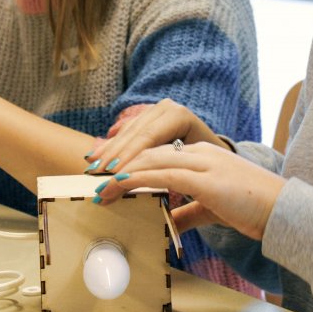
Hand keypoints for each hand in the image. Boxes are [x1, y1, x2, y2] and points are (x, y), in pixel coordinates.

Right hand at [84, 99, 227, 173]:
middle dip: (114, 156)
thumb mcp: (196, 170)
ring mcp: (155, 110)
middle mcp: (166, 108)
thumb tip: (159, 203)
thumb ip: (174, 175)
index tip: (113, 175)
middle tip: (96, 176)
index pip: (148, 138)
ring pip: (127, 132)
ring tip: (91, 168)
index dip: (128, 157)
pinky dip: (112, 145)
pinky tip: (96, 156)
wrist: (221, 157)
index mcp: (179, 116)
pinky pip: (126, 131)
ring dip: (108, 151)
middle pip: (134, 134)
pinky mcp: (148, 117)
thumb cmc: (212, 168)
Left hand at [94, 142, 286, 239]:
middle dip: (119, 164)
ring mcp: (204, 163)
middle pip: (149, 151)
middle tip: (95, 180)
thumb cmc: (255, 209)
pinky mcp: (207, 180)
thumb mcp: (213, 208)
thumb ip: (188, 213)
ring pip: (152, 159)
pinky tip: (121, 184)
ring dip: (122, 172)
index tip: (108, 176)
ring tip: (100, 186)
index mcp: (203, 155)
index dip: (131, 163)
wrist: (285, 211)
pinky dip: (139, 178)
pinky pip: (165, 175)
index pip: (158, 153)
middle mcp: (201, 152)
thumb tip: (167, 223)